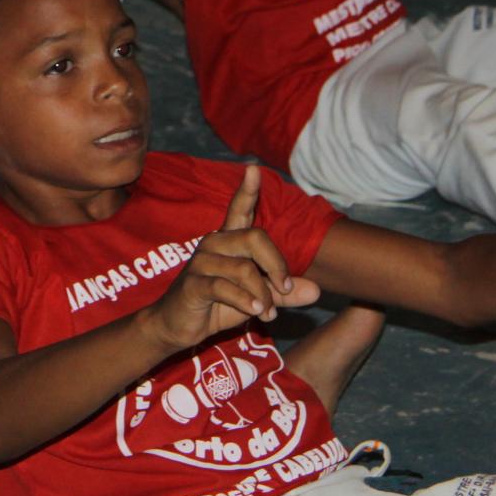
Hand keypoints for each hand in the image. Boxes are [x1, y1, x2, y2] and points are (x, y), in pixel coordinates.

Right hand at [143, 166, 318, 350]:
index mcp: (228, 241)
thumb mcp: (257, 298)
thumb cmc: (218, 305)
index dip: (247, 190)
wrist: (179, 325)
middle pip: (254, 237)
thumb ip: (284, 293)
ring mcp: (201, 263)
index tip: (253, 169)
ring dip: (264, 294)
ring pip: (244, 268)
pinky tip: (255, 311)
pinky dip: (246, 301)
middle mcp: (214, 244)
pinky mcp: (193, 284)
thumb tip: (317, 291)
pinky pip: (225, 288)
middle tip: (286, 289)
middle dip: (277, 265)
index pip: (239, 210)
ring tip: (268, 313)